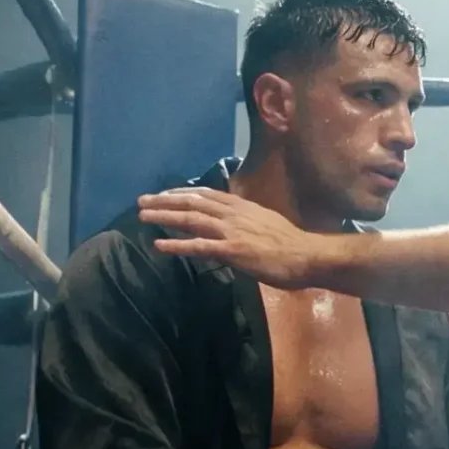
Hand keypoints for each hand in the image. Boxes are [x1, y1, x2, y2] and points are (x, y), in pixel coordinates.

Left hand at [137, 188, 336, 288]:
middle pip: (192, 202)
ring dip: (164, 217)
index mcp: (241, 206)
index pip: (205, 194)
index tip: (163, 194)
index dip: (181, 193)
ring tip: (142, 217)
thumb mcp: (264, 223)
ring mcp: (231, 231)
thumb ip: (245, 221)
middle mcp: (233, 213)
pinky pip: (198, 246)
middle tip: (142, 201)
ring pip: (190, 219)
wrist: (307, 255)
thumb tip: (232, 225)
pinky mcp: (232, 250)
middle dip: (164, 200)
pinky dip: (177, 245)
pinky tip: (159, 245)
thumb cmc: (291, 243)